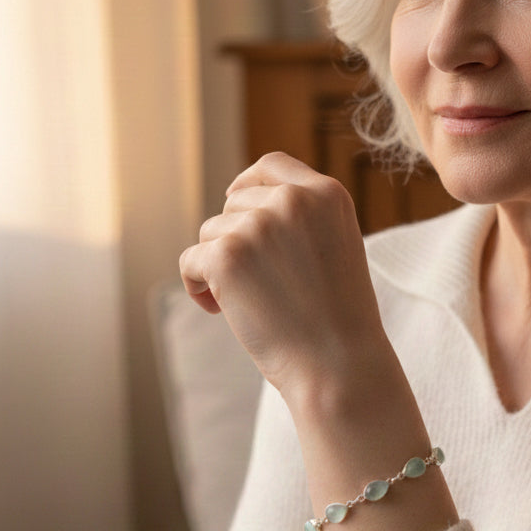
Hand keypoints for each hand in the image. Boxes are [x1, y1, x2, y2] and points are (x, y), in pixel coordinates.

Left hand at [179, 153, 386, 395]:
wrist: (339, 364)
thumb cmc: (339, 315)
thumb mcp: (338, 243)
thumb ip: (303, 216)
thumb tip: (239, 199)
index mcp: (327, 194)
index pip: (271, 166)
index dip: (247, 184)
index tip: (235, 202)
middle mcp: (293, 200)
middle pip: (235, 202)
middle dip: (235, 237)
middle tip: (256, 280)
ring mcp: (259, 225)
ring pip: (211, 232)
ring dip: (218, 264)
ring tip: (249, 300)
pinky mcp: (227, 255)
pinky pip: (191, 260)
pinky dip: (197, 286)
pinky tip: (220, 310)